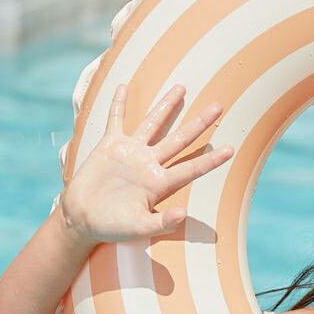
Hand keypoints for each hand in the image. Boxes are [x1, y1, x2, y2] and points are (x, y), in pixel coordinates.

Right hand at [58, 82, 233, 244]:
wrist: (83, 219)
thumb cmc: (112, 227)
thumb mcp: (138, 228)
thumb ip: (161, 223)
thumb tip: (183, 214)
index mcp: (160, 184)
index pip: (191, 168)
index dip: (211, 160)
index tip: (231, 150)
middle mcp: (149, 164)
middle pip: (180, 139)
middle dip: (199, 123)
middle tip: (219, 106)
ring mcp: (131, 152)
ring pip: (153, 123)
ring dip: (166, 105)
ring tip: (181, 87)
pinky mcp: (109, 146)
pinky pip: (116, 120)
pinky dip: (119, 104)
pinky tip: (125, 85)